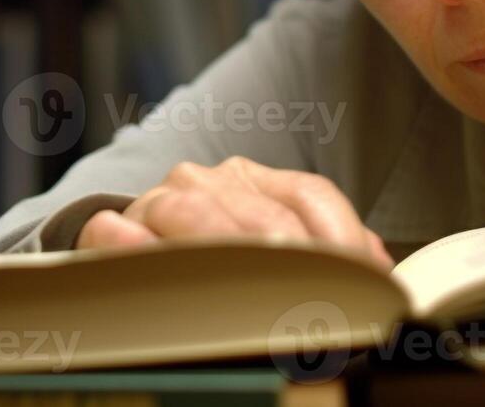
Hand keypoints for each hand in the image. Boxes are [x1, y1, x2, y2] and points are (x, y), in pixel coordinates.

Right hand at [74, 157, 392, 268]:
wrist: (127, 262)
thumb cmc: (212, 267)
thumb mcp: (270, 249)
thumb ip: (322, 250)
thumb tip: (379, 268)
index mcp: (253, 180)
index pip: (310, 195)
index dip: (341, 238)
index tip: (364, 283)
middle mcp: (206, 182)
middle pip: (256, 213)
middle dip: (289, 262)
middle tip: (313, 304)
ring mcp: (155, 203)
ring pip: (190, 214)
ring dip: (223, 251)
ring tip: (250, 287)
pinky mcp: (105, 231)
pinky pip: (115, 232)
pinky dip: (130, 247)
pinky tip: (151, 264)